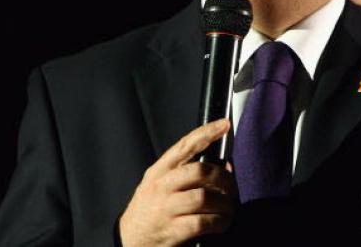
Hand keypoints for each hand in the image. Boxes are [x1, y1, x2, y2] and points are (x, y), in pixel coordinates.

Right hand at [119, 118, 236, 246]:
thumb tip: (225, 166)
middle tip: (232, 187)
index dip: (207, 132)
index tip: (225, 124)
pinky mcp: (173, 231)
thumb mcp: (159, 184)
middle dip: (223, 178)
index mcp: (159, 171)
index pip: (185, 145)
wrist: (129, 240)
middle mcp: (161, 187)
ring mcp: (166, 209)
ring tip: (229, 208)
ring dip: (225, 203)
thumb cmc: (150, 209)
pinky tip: (222, 222)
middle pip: (200, 171)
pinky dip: (219, 222)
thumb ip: (186, 173)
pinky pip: (203, 222)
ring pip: (204, 197)